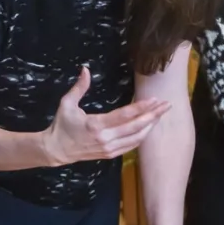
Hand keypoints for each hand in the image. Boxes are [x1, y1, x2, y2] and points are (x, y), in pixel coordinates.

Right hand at [41, 67, 170, 166]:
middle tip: (167, 105)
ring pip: (137, 138)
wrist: (56, 150)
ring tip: (160, 115)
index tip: (154, 99)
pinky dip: (142, 136)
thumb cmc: (62, 125)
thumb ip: (79, 87)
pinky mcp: (110, 154)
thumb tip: (85, 69)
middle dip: (153, 115)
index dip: (141, 107)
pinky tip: (148, 127)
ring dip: (151, 126)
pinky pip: (131, 146)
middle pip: (136, 127)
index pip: (124, 115)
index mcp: (95, 125)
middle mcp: (105, 138)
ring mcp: (109, 148)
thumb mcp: (66, 104)